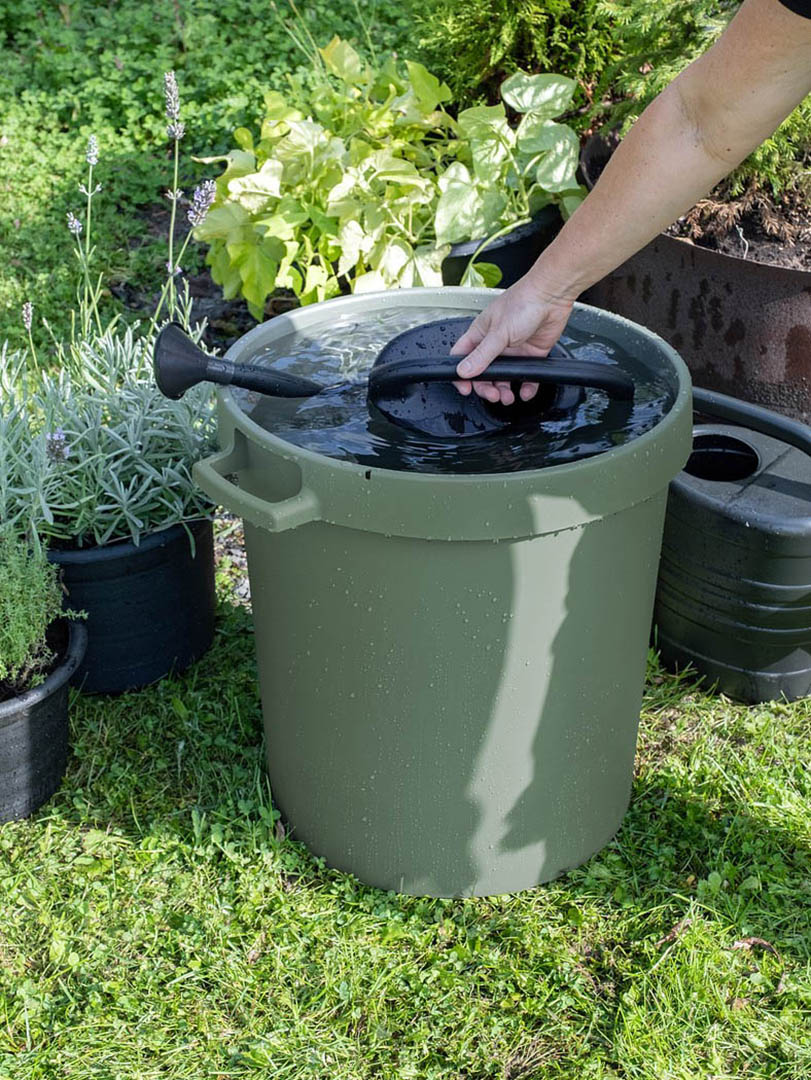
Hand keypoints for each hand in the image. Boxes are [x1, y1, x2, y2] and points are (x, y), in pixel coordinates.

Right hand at [450, 275, 574, 404]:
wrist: (552, 295)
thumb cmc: (523, 303)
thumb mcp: (498, 332)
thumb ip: (482, 355)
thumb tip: (463, 371)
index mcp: (480, 334)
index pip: (462, 358)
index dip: (461, 375)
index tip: (465, 388)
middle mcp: (495, 343)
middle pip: (483, 373)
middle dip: (486, 387)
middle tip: (493, 395)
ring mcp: (513, 350)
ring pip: (504, 377)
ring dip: (504, 390)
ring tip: (508, 398)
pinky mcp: (531, 354)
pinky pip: (526, 376)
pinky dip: (526, 387)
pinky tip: (525, 392)